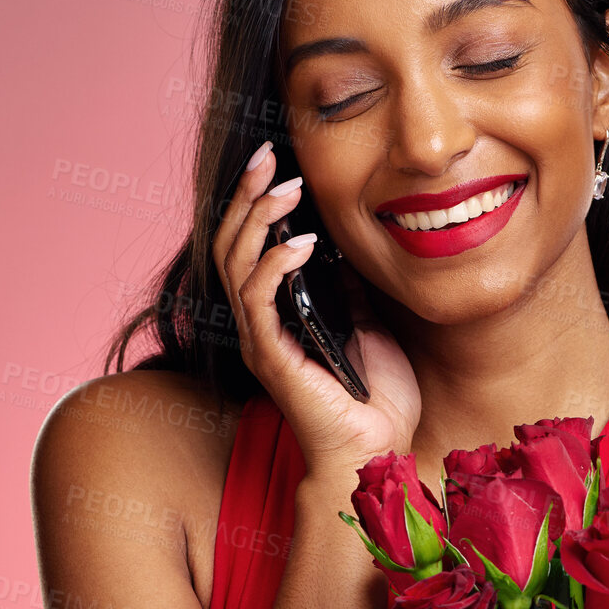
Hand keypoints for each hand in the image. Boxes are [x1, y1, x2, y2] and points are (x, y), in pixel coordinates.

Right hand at [213, 140, 420, 479]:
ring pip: (235, 264)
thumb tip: (344, 246)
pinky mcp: (273, 358)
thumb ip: (348, 289)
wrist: (379, 452)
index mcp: (276, 314)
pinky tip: (303, 243)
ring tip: (287, 189)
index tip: (277, 161)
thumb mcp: (368, 325)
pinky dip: (276, 265)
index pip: (248, 245)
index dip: (255, 201)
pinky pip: (258, 301)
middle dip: (246, 195)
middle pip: (229, 244)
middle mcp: (257, 325)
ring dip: (258, 219)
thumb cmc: (375, 398)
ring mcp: (261, 341)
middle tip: (268, 156)